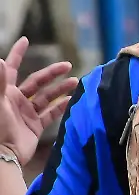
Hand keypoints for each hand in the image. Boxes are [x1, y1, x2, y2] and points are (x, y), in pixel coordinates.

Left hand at [0, 38, 75, 163]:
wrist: (3, 154)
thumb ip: (0, 82)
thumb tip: (1, 60)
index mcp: (5, 91)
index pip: (12, 68)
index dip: (18, 53)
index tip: (25, 40)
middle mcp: (16, 99)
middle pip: (36, 81)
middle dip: (51, 73)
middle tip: (67, 65)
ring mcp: (26, 112)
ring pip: (46, 97)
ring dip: (60, 89)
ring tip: (75, 82)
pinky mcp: (35, 126)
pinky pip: (51, 113)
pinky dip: (61, 107)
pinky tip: (72, 100)